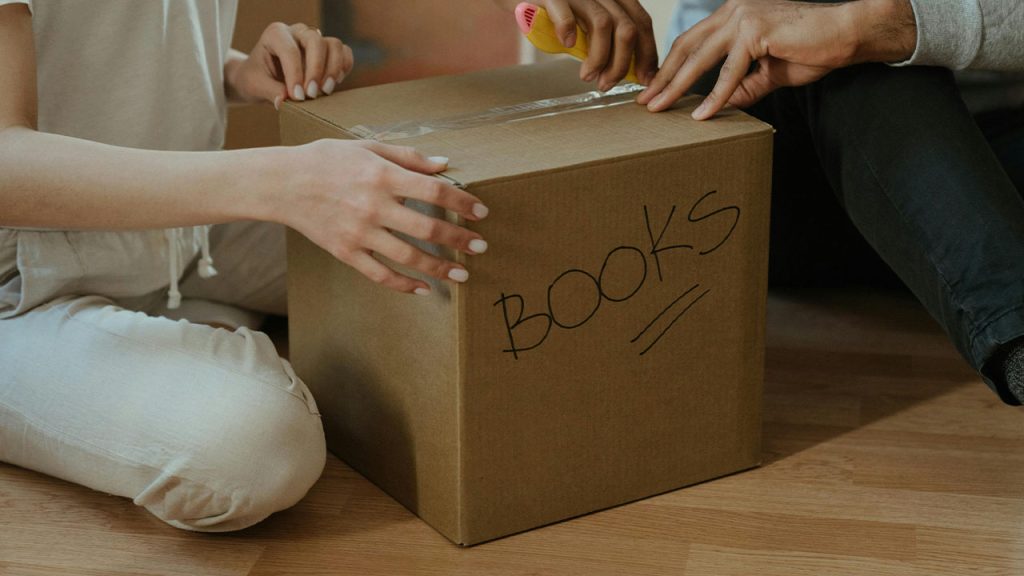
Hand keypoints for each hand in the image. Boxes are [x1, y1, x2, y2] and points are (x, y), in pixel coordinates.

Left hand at [227, 22, 354, 108]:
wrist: (261, 77)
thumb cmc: (256, 78)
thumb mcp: (255, 86)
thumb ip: (270, 92)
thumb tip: (285, 101)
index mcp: (275, 34)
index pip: (291, 50)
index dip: (296, 75)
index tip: (297, 97)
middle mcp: (297, 32)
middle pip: (316, 41)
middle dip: (316, 70)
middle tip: (312, 95)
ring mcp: (314, 39)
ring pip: (334, 45)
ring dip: (333, 69)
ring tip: (325, 91)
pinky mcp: (327, 50)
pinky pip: (344, 52)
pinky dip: (344, 67)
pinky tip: (334, 83)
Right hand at [273, 141, 489, 294]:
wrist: (283, 183)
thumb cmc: (327, 159)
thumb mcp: (368, 147)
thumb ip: (408, 157)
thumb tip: (445, 165)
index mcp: (381, 176)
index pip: (433, 191)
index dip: (461, 202)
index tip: (481, 212)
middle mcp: (373, 206)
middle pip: (427, 228)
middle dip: (459, 240)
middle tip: (481, 247)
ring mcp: (359, 233)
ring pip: (408, 257)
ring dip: (439, 268)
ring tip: (461, 274)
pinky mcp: (346, 252)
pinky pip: (380, 274)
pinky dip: (403, 284)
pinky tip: (422, 288)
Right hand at [495, 0, 657, 89]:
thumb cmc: (551, 12)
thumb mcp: (583, 24)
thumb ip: (603, 39)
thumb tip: (625, 70)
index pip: (641, 23)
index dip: (647, 52)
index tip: (645, 78)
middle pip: (627, 28)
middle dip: (622, 64)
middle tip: (608, 83)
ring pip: (603, 25)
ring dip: (599, 58)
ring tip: (588, 76)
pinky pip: (565, 13)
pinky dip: (568, 31)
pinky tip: (566, 44)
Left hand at [637, 0, 916, 118]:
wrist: (848, 34)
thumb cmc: (814, 48)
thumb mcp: (769, 72)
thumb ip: (743, 85)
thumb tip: (722, 105)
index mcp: (733, 15)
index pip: (692, 41)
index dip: (670, 66)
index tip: (653, 88)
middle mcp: (733, 11)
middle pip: (687, 47)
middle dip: (663, 77)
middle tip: (644, 101)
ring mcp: (743, 18)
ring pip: (700, 59)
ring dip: (677, 86)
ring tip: (660, 108)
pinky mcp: (756, 32)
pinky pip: (729, 71)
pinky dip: (716, 96)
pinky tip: (703, 114)